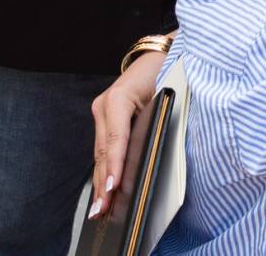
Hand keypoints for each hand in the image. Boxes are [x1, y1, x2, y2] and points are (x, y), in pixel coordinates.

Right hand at [89, 49, 165, 217]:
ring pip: (101, 154)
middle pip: (104, 151)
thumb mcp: (165, 96)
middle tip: (102, 211)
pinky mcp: (104, 118)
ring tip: (98, 209)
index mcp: (118, 98)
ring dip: (100, 182)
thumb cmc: (167, 73)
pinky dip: (104, 170)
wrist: (158, 54)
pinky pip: (104, 149)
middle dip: (103, 183)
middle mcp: (104, 105)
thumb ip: (156, 125)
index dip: (114, 166)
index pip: (116, 140)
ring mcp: (101, 111)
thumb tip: (151, 160)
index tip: (112, 189)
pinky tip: (103, 191)